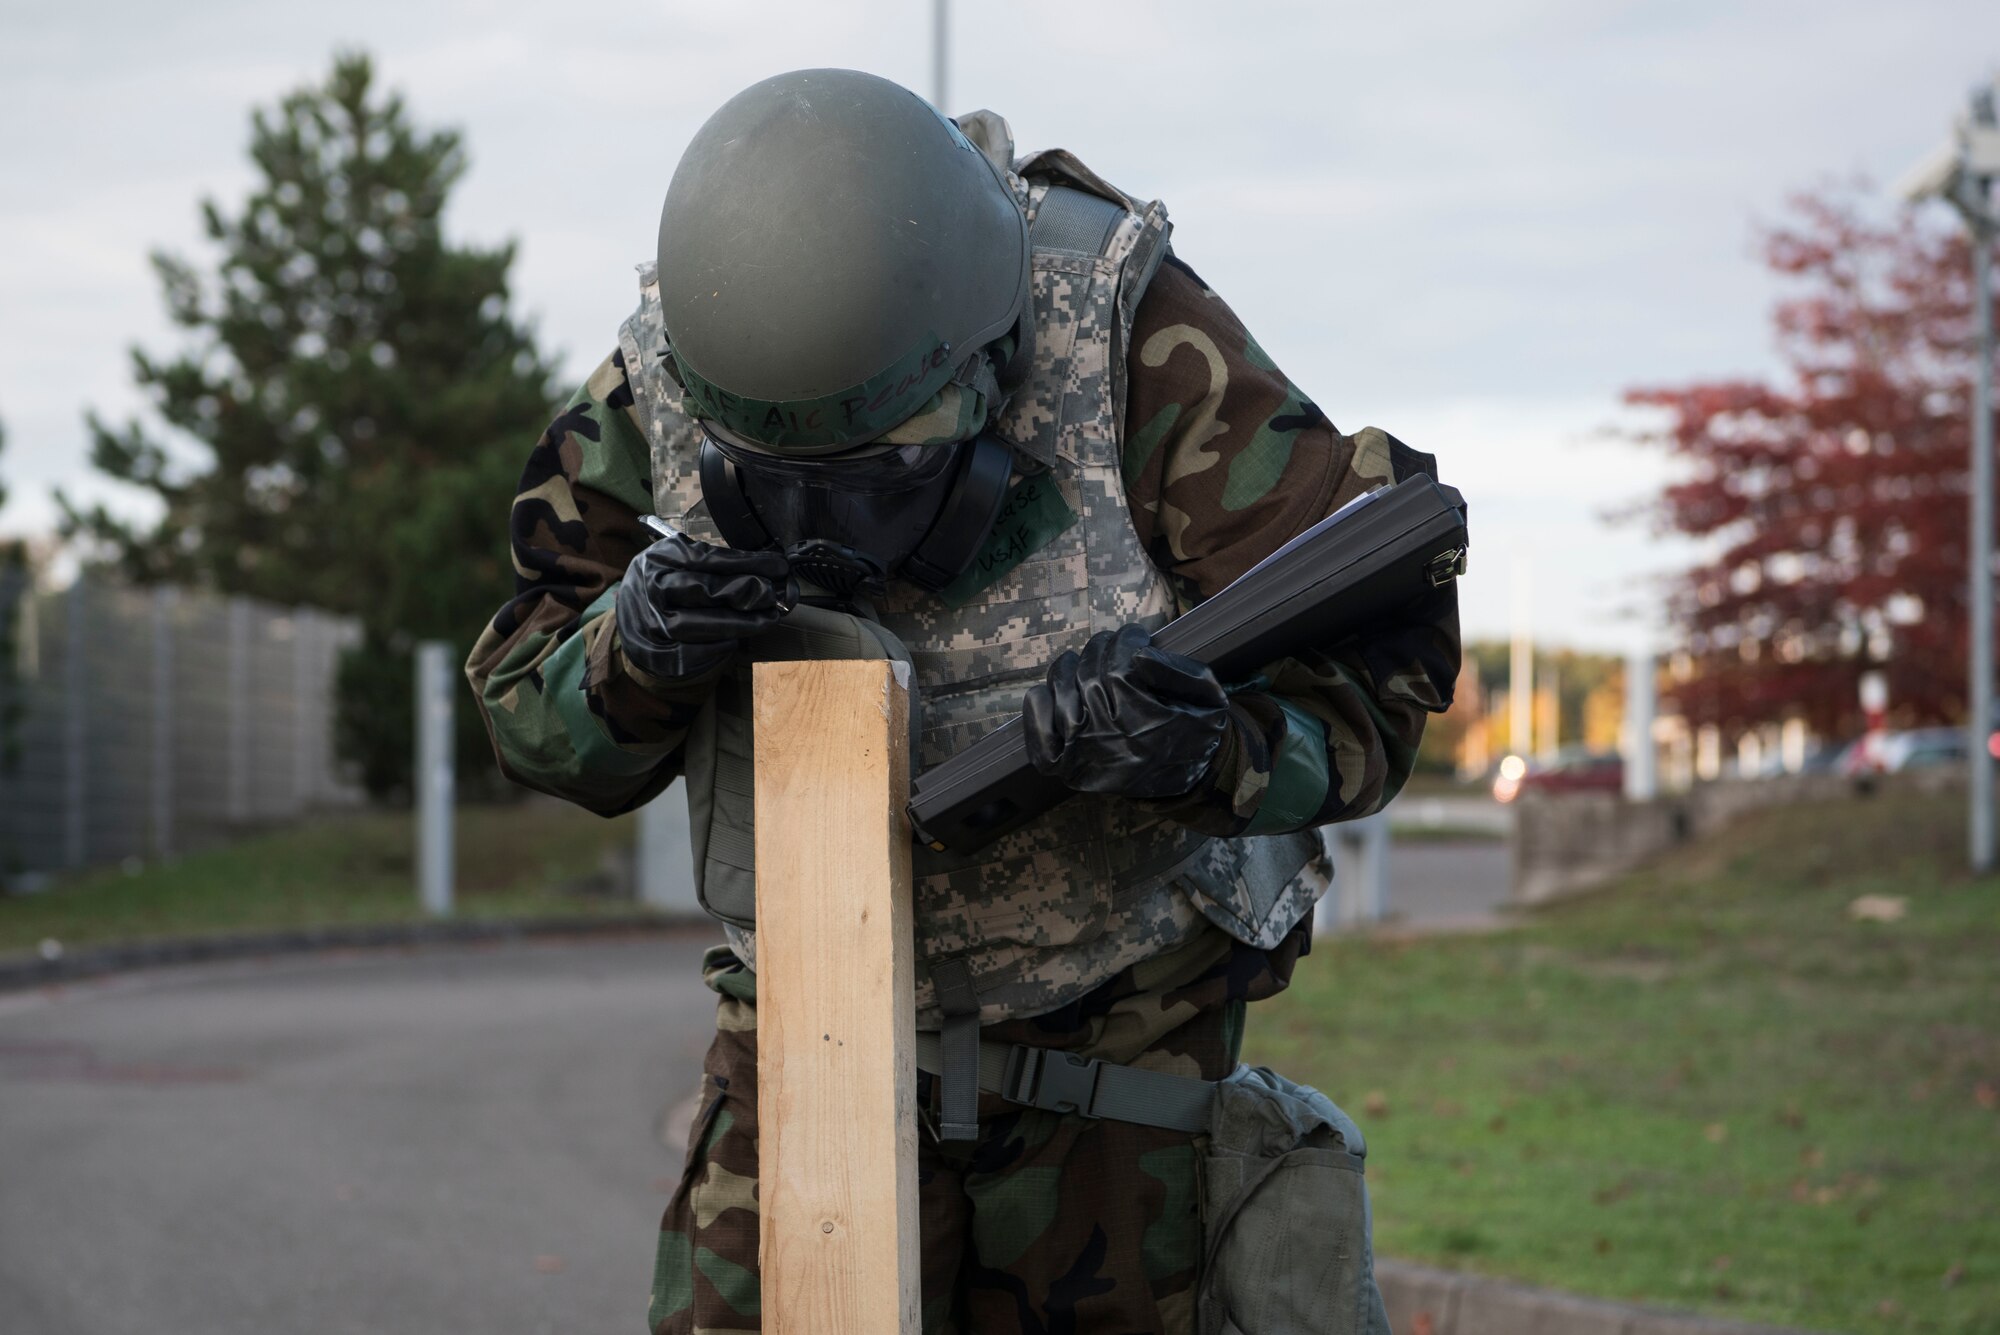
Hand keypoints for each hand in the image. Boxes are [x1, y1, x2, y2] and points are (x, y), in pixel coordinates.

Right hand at [614, 530, 796, 680]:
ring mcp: (653, 623)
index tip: (778, 566)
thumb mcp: (679, 563)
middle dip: (744, 591)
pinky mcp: (660, 653)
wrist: (634, 622)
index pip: (707, 558)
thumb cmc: (667, 586)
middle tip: (772, 593)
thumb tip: (768, 571)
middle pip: (703, 589)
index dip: (746, 563)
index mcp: (659, 558)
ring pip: (701, 623)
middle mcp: (651, 589)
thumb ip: (716, 565)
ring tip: (769, 617)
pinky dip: (724, 643)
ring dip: (742, 622)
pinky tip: (742, 636)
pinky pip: (698, 649)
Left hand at [1022, 624, 1228, 798]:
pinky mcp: (1070, 770)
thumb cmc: (1196, 726)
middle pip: (1088, 678)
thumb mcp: (1207, 695)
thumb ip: (1180, 672)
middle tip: (1110, 643)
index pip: (1117, 670)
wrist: (1191, 775)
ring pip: (1063, 697)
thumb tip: (1138, 656)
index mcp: (1147, 725)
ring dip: (1069, 670)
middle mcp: (1112, 744)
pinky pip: (1040, 739)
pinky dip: (1039, 708)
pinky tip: (1052, 692)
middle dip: (1099, 650)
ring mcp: (1087, 759)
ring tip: (1084, 662)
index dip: (1124, 642)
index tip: (1134, 634)